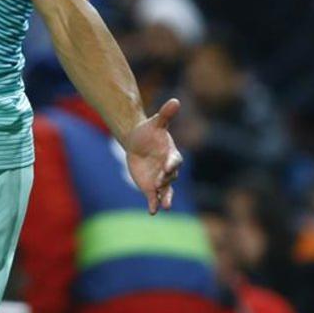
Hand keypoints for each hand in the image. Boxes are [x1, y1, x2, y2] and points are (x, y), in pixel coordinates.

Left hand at [124, 98, 183, 214]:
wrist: (137, 143)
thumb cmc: (149, 132)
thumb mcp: (155, 123)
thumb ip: (165, 114)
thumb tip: (175, 100)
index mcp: (172, 154)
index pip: (174, 161)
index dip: (171, 164)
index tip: (167, 167)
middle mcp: (168, 169)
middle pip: (170, 178)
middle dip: (165, 181)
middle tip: (158, 184)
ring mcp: (161, 180)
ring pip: (166, 191)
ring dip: (165, 198)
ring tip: (165, 206)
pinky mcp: (151, 187)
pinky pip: (154, 197)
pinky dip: (154, 204)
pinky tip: (152, 212)